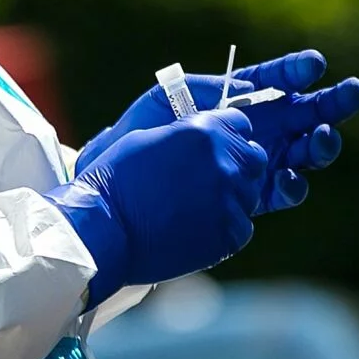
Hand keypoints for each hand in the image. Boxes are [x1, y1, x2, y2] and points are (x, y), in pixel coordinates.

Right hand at [50, 111, 267, 302]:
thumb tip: (209, 138)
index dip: (228, 135)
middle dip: (238, 165)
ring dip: (231, 198)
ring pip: (250, 194)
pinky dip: (225, 228)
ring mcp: (229, 201)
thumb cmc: (117, 180)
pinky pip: (242, 226)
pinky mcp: (228, 235)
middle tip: (211, 179)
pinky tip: (198, 227)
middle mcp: (224, 162)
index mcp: (205, 131)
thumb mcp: (150, 137)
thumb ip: (189, 134)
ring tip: (197, 207)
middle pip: (254, 158)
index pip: (242, 124)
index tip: (215, 148)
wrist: (104, 229)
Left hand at [77, 51, 358, 212]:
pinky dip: (293, 184)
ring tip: (324, 137)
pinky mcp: (249, 199)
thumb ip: (209, 94)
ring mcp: (254, 165)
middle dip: (330, 104)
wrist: (116, 192)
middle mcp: (252, 131)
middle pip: (301, 115)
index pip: (273, 81)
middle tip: (351, 94)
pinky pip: (282, 191)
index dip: (295, 72)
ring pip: (301, 152)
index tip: (313, 65)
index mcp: (233, 101)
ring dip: (320, 144)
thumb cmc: (138, 139)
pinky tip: (293, 176)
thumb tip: (249, 96)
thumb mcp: (168, 103)